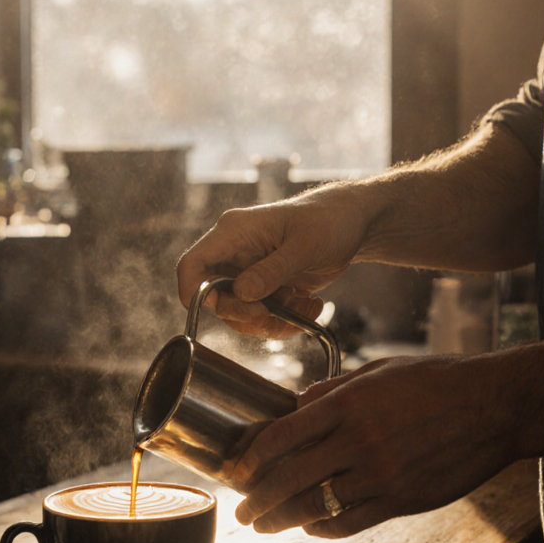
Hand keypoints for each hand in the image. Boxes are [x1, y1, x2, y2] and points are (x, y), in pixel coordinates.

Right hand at [177, 185, 371, 337]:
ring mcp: (248, 272)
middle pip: (215, 299)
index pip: (193, 265)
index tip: (214, 312)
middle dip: (244, 315)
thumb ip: (272, 271)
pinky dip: (284, 321)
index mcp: (233, 232)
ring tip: (304, 306)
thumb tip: (242, 293)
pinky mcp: (264, 288)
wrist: (351, 223)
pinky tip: (308, 306)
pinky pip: (261, 317)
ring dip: (270, 321)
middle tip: (273, 314)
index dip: (192, 292)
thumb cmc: (329, 221)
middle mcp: (234, 253)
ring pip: (239, 314)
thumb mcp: (304, 245)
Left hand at [232, 354, 519, 536]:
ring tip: (265, 527)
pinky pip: (351, 522)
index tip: (240, 469)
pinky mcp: (403, 500)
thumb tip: (298, 405)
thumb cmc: (438, 381)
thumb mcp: (380, 371)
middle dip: (259, 500)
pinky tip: (311, 528)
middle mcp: (359, 440)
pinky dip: (325, 528)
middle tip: (242, 512)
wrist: (496, 407)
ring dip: (284, 520)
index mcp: (349, 403)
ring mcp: (381, 474)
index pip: (284, 434)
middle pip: (292, 477)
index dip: (255, 456)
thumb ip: (334, 390)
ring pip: (317, 505)